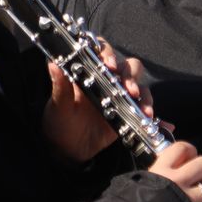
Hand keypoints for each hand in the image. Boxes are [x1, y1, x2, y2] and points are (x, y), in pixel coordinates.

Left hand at [41, 37, 151, 164]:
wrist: (69, 151)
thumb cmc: (59, 123)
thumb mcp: (58, 106)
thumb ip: (59, 86)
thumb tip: (53, 64)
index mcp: (88, 71)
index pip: (101, 50)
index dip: (107, 52)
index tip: (108, 65)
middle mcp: (106, 78)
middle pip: (125, 64)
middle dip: (128, 72)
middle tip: (126, 87)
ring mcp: (119, 93)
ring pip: (137, 80)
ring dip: (139, 86)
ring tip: (134, 99)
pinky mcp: (128, 109)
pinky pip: (143, 102)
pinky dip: (147, 105)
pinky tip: (146, 114)